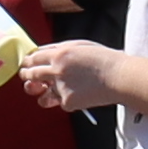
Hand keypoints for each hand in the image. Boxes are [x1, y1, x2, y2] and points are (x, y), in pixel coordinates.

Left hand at [11, 36, 127, 116]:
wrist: (120, 76)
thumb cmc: (104, 59)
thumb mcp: (80, 45)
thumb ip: (58, 49)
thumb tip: (41, 52)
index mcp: (58, 54)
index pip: (32, 58)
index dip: (28, 62)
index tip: (27, 64)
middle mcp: (56, 71)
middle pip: (29, 75)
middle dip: (26, 76)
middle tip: (28, 78)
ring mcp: (61, 88)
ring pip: (40, 96)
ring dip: (41, 94)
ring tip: (47, 92)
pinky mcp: (68, 102)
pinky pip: (60, 103)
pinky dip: (68, 100)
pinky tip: (80, 94)